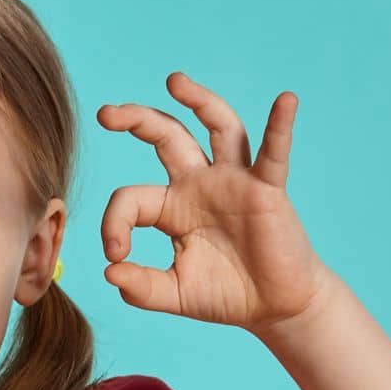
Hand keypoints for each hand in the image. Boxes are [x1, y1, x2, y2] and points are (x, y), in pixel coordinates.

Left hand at [97, 72, 331, 332]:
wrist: (274, 308)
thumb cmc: (227, 295)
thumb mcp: (175, 294)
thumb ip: (142, 288)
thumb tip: (110, 272)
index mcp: (171, 207)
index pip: (131, 199)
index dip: (114, 224)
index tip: (116, 255)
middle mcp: (199, 184)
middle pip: (166, 135)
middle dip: (135, 120)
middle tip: (105, 114)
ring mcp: (234, 181)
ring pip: (217, 127)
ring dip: (199, 101)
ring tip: (174, 81)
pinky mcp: (268, 190)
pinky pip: (274, 152)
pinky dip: (280, 126)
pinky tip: (285, 101)